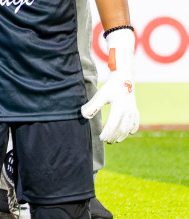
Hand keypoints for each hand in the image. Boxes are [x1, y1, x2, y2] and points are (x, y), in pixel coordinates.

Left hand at [82, 28, 140, 142]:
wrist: (124, 77)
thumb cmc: (111, 86)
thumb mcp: (100, 95)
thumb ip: (92, 106)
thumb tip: (84, 116)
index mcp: (119, 109)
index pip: (113, 126)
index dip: (107, 134)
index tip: (100, 138)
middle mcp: (128, 112)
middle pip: (121, 129)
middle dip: (113, 137)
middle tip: (106, 141)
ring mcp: (133, 111)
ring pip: (128, 128)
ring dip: (122, 135)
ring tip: (114, 140)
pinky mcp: (135, 110)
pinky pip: (135, 123)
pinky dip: (131, 129)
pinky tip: (128, 133)